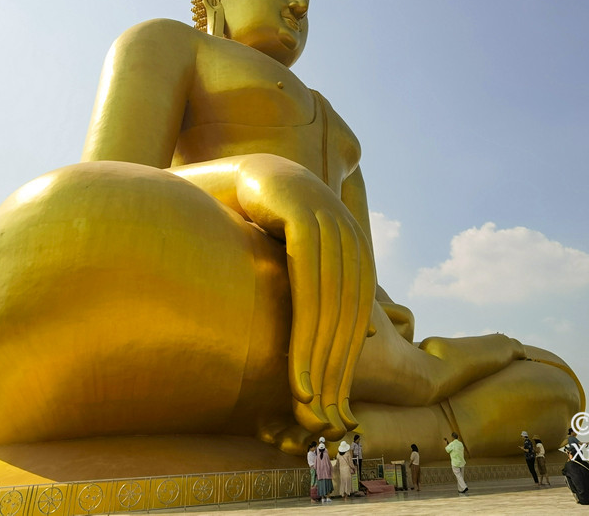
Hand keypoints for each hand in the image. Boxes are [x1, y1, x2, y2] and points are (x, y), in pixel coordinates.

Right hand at [235, 154, 375, 437]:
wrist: (232, 171)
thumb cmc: (256, 222)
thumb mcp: (292, 260)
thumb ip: (317, 289)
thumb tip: (357, 332)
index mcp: (352, 248)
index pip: (356, 317)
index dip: (346, 363)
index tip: (335, 406)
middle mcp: (349, 235)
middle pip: (349, 317)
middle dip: (336, 370)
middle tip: (324, 417)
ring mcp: (330, 222)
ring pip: (332, 308)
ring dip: (320, 362)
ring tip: (308, 403)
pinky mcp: (303, 215)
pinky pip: (309, 286)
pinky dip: (305, 333)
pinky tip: (298, 371)